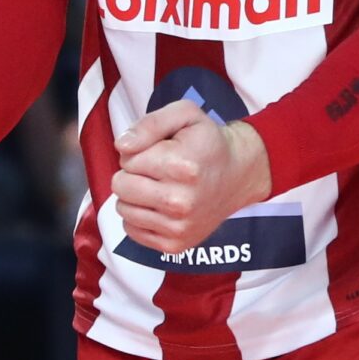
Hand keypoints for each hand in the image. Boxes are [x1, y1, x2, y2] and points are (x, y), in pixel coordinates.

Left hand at [111, 101, 270, 254]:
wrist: (237, 175)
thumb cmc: (206, 142)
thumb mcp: (185, 115)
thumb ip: (150, 124)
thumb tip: (121, 145)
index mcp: (181, 166)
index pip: (126, 159)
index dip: (138, 152)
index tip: (159, 151)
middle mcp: (180, 201)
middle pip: (121, 186)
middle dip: (132, 174)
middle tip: (156, 170)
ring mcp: (178, 227)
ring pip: (123, 209)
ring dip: (134, 196)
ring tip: (158, 186)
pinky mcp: (175, 244)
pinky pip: (132, 230)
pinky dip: (140, 217)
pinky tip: (160, 206)